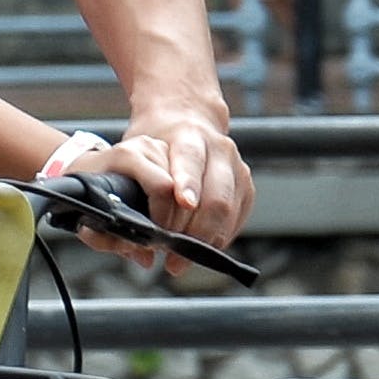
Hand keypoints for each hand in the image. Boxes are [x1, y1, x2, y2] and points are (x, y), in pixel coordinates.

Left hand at [99, 107, 251, 253]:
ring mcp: (237, 168)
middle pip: (216, 196)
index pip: (190, 159)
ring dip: (205, 240)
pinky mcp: (246, 188)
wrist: (186, 120)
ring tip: (181, 258)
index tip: (184, 204)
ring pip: (229, 211)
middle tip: (172, 256)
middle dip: (194, 231)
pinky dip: (217, 239)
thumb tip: (133, 237)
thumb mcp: (136, 152)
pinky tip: (198, 248)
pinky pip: (236, 221)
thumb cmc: (158, 142)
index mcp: (189, 136)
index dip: (188, 183)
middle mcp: (219, 149)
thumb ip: (132, 188)